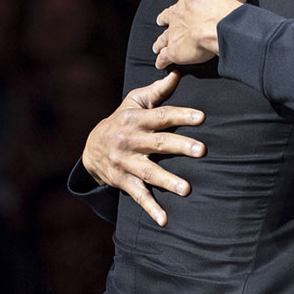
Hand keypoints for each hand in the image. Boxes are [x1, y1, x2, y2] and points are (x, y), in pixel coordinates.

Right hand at [82, 72, 204, 225]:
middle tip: (202, 151)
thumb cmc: (121, 120)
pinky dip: (151, 209)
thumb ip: (157, 91)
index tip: (201, 117)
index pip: (161, 116)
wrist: (91, 148)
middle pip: (158, 143)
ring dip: (167, 181)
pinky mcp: (122, 181)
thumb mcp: (133, 102)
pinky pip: (138, 196)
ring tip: (187, 189)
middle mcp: (129, 141)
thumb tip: (177, 73)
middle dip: (180, 147)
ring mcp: (125, 163)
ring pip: (148, 172)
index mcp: (135, 119)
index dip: (181, 115)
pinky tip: (165, 220)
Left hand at [153, 0, 246, 68]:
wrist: (220, 23)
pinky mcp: (176, 50)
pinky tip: (160, 64)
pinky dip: (163, 61)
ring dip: (160, 42)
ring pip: (164, 37)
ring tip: (156, 47)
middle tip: (160, 21)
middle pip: (168, 15)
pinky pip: (166, 57)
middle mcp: (178, 13)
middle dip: (165, 19)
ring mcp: (175, 32)